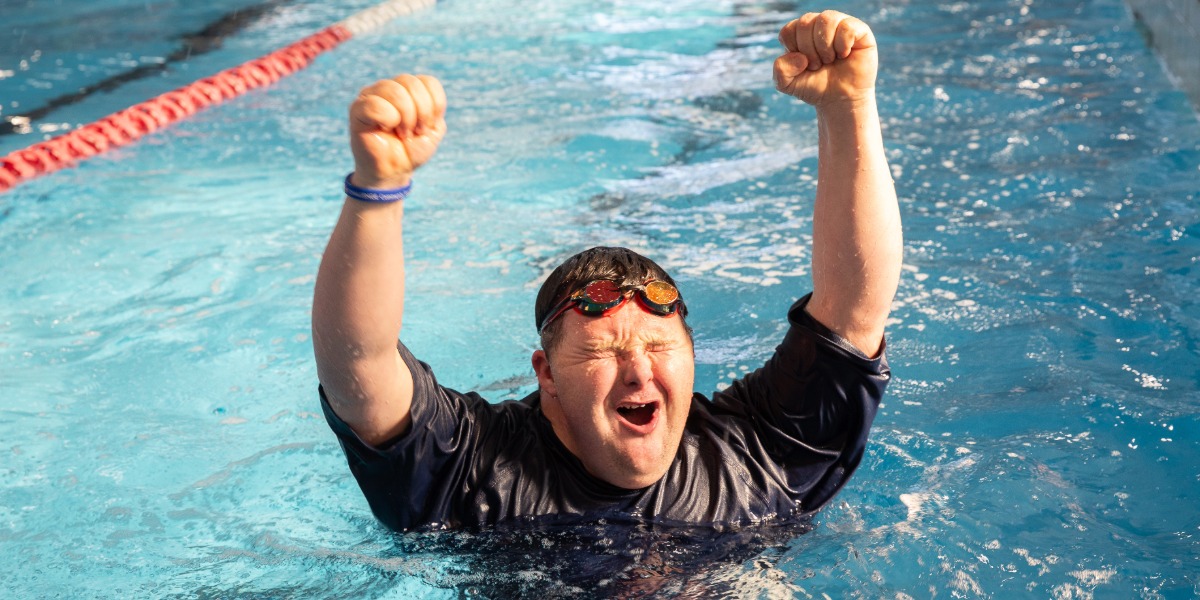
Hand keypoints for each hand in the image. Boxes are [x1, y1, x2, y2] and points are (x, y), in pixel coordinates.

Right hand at [348, 74, 446, 188]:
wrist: (393, 171)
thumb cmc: (411, 150)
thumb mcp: (433, 130)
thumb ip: (434, 107)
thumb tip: (424, 97)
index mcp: (408, 89)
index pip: (428, 82)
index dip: (435, 105)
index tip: (429, 126)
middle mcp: (388, 87)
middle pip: (411, 83)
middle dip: (421, 112)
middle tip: (415, 132)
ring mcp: (371, 96)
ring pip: (394, 90)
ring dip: (406, 117)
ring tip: (403, 133)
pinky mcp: (357, 109)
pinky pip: (374, 103)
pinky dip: (388, 118)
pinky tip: (386, 130)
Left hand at [773, 11, 877, 107]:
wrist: (839, 101)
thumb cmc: (815, 87)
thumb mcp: (787, 84)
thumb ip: (781, 69)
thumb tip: (799, 57)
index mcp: (800, 32)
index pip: (789, 30)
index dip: (794, 50)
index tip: (803, 65)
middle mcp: (819, 24)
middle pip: (805, 23)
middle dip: (809, 51)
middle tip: (818, 65)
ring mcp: (839, 25)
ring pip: (826, 19)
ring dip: (825, 47)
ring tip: (830, 60)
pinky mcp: (859, 30)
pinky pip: (847, 26)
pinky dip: (843, 45)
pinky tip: (845, 55)